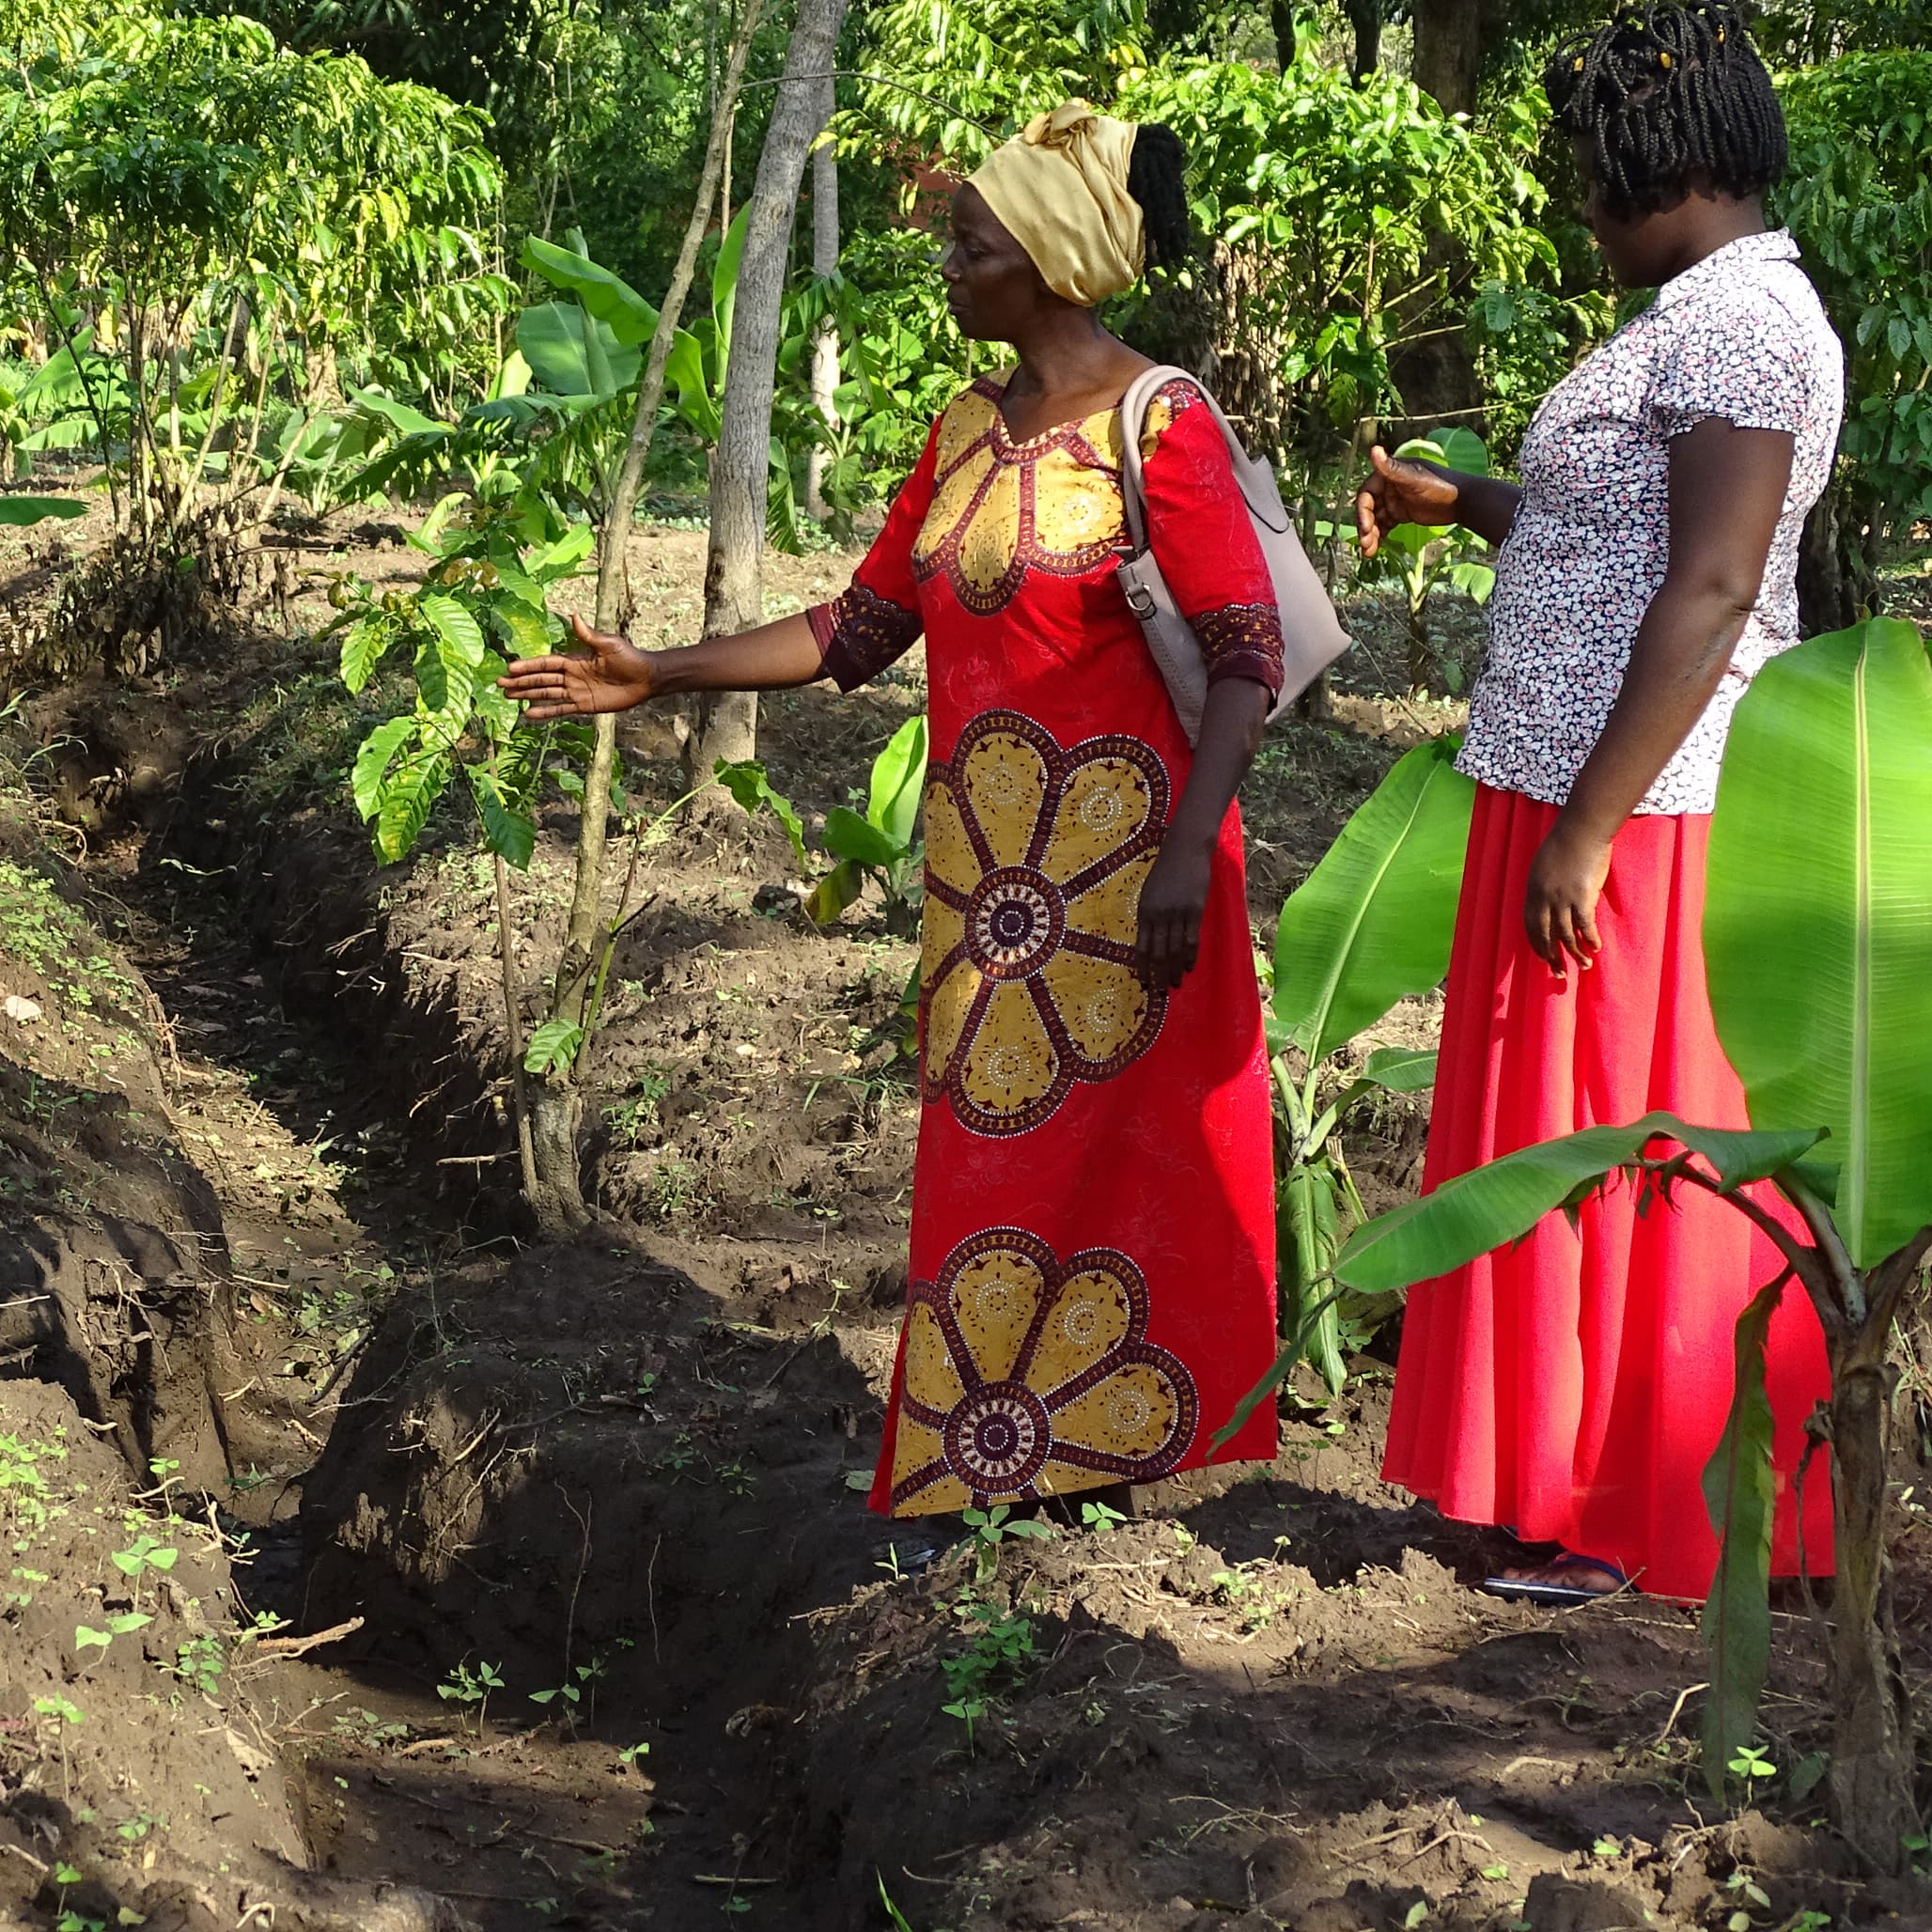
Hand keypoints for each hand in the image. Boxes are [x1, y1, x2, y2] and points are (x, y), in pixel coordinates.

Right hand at [497, 612, 654, 718]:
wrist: (646, 678)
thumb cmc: (629, 657)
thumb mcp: (608, 644)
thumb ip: (588, 635)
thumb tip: (573, 616)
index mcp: (575, 660)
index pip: (546, 663)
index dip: (529, 666)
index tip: (510, 668)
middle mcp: (572, 676)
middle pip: (541, 679)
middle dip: (521, 681)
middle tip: (499, 685)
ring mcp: (577, 691)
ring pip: (547, 694)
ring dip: (528, 695)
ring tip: (508, 697)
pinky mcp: (585, 705)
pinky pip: (561, 709)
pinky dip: (546, 712)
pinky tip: (529, 713)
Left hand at [1135, 834, 1212, 992]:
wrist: (1184, 850)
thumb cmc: (1166, 871)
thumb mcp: (1150, 892)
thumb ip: (1149, 915)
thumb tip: (1150, 940)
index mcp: (1144, 911)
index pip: (1141, 946)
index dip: (1142, 966)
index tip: (1143, 981)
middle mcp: (1157, 914)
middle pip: (1157, 952)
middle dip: (1158, 974)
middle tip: (1159, 991)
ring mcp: (1176, 913)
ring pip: (1174, 949)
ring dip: (1174, 969)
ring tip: (1175, 984)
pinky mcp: (1194, 910)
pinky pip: (1191, 938)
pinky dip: (1190, 955)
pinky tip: (1189, 966)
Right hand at [1354, 445, 1459, 559]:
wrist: (1463, 501)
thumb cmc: (1440, 485)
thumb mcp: (1414, 479)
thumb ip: (1393, 468)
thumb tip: (1374, 449)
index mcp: (1389, 475)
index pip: (1366, 494)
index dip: (1363, 511)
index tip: (1366, 528)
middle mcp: (1388, 487)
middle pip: (1369, 509)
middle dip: (1366, 527)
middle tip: (1365, 544)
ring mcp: (1394, 501)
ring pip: (1375, 520)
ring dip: (1370, 535)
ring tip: (1369, 552)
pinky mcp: (1401, 514)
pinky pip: (1385, 526)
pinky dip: (1379, 537)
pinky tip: (1376, 549)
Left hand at [1524, 821, 1613, 974]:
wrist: (1581, 831)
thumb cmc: (1564, 844)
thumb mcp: (1543, 867)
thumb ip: (1544, 887)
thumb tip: (1550, 905)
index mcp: (1532, 891)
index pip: (1531, 926)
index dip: (1537, 944)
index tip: (1543, 958)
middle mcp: (1544, 898)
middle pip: (1546, 936)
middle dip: (1552, 958)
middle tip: (1559, 975)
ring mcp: (1563, 899)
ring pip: (1567, 935)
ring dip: (1575, 954)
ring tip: (1583, 966)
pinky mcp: (1582, 897)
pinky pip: (1585, 925)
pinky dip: (1590, 939)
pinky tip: (1595, 948)